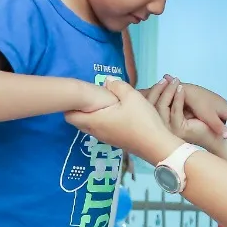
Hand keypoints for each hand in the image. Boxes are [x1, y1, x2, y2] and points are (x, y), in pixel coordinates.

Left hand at [65, 79, 179, 161]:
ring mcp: (104, 138)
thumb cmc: (142, 121)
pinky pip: (99, 128)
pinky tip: (112, 111)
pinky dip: (100, 119)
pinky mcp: (113, 140)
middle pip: (77, 120)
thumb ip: (117, 85)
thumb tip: (107, 80)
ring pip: (88, 124)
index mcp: (95, 120)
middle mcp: (95, 131)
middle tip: (88, 95)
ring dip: (90, 114)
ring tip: (101, 101)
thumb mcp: (131, 97)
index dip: (69, 104)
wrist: (156, 146)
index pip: (69, 115)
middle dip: (78, 108)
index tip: (77, 93)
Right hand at [146, 78, 219, 146]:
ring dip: (168, 92)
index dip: (152, 92)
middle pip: (151, 106)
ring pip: (161, 107)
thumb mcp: (182, 105)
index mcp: (158, 124)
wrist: (214, 134)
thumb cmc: (198, 119)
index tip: (161, 80)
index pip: (148, 106)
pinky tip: (181, 89)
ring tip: (175, 82)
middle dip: (158, 90)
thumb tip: (164, 77)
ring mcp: (169, 130)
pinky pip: (174, 111)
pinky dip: (177, 98)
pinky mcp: (179, 130)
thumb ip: (171, 96)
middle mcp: (160, 128)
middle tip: (166, 79)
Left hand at [168, 78, 226, 138]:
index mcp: (225, 109)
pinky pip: (218, 112)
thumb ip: (218, 127)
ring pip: (225, 114)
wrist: (185, 89)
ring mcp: (216, 102)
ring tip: (222, 132)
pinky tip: (212, 124)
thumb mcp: (208, 117)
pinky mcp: (208, 101)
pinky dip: (219, 119)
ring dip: (226, 123)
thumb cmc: (198, 103)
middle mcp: (223, 104)